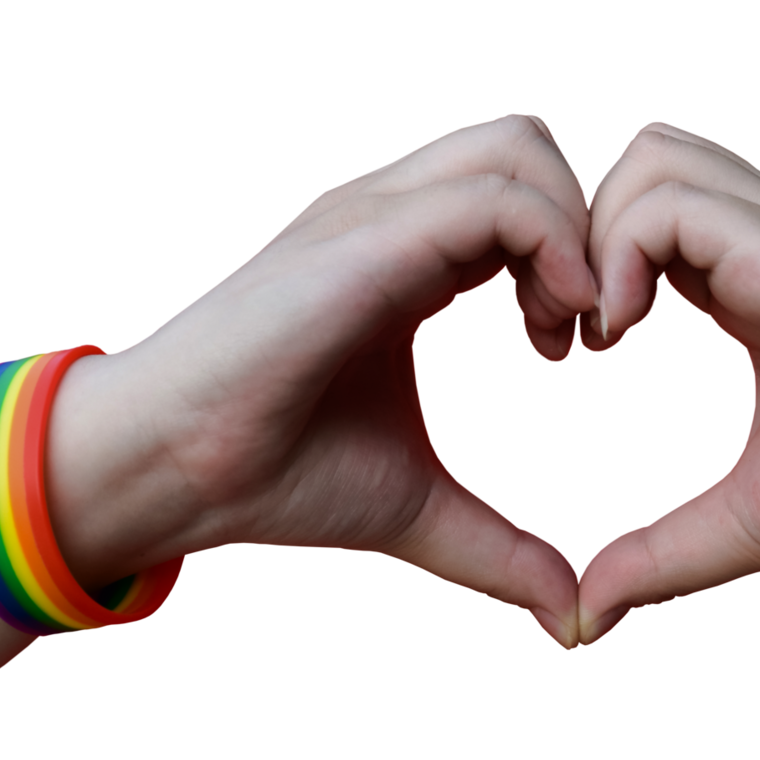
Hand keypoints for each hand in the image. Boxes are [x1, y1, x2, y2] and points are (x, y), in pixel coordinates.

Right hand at [42, 114, 596, 649]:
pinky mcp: (364, 239)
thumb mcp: (420, 506)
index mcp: (408, 255)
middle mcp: (393, 215)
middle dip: (584, 225)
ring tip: (560, 327)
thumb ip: (501, 549)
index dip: (574, 258)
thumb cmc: (276, 472)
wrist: (175, 471)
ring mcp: (374, 214)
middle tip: (580, 327)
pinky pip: (494, 198)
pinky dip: (552, 249)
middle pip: (527, 143)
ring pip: (519, 146)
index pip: (521, 191)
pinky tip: (544, 330)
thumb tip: (567, 617)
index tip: (578, 347)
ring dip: (572, 233)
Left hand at [575, 122, 759, 644]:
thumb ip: (658, 556)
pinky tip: (624, 328)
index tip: (572, 351)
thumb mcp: (744, 524)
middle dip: (581, 230)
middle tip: (575, 330)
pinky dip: (624, 251)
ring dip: (598, 235)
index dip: (590, 267)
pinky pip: (677, 203)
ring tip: (601, 329)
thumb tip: (588, 617)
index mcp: (752, 285)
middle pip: (646, 159)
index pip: (649, 214)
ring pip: (653, 157)